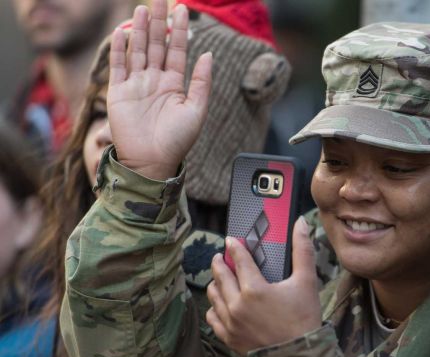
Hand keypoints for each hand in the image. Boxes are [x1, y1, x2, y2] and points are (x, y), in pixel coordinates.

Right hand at [108, 0, 211, 179]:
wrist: (151, 162)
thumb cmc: (176, 141)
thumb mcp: (196, 110)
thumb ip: (201, 81)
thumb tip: (208, 53)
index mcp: (175, 85)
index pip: (177, 51)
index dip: (179, 31)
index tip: (182, 9)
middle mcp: (155, 81)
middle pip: (156, 45)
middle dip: (159, 22)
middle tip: (161, 0)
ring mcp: (136, 85)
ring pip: (138, 50)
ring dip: (139, 30)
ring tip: (143, 9)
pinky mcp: (118, 92)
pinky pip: (118, 66)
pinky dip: (120, 49)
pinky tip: (123, 32)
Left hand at [206, 218, 321, 355]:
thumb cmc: (304, 320)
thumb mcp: (307, 282)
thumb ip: (303, 250)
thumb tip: (301, 224)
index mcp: (254, 289)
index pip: (238, 260)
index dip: (234, 247)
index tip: (230, 240)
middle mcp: (237, 304)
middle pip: (220, 275)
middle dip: (220, 262)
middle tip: (221, 256)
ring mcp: (231, 322)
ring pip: (213, 295)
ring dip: (216, 283)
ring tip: (221, 278)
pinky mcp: (229, 337)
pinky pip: (213, 317)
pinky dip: (215, 307)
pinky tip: (220, 304)